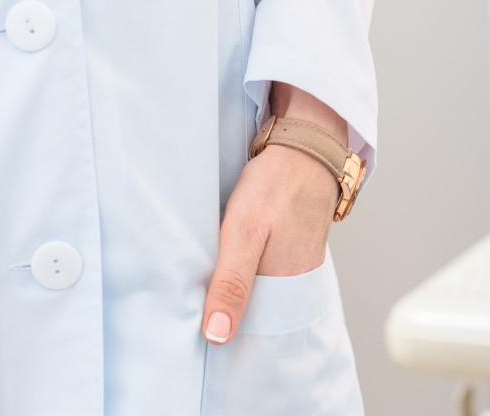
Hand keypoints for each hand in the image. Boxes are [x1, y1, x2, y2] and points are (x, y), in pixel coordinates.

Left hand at [201, 83, 347, 343]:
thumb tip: (218, 336)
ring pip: (255, 293)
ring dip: (229, 295)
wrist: (304, 150)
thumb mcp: (245, 233)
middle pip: (253, 315)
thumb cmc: (276, 186)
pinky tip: (221, 269)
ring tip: (198, 294)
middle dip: (223, 319)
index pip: (250, 330)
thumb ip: (232, 283)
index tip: (191, 340)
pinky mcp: (289, 250)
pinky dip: (240, 276)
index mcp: (285, 286)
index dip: (222, 335)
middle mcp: (293, 282)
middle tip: (185, 316)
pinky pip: (261, 274)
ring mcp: (293, 265)